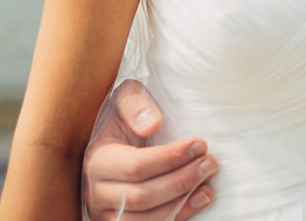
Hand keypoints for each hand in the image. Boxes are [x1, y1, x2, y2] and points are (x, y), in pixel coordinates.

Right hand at [81, 79, 217, 220]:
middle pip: (141, 197)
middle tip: (210, 164)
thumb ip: (135, 104)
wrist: (113, 139)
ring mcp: (104, 213)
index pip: (135, 167)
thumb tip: (152, 125)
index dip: (170, 158)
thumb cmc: (125, 117)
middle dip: (181, 182)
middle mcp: (95, 192)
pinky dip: (173, 219)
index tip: (200, 144)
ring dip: (180, 206)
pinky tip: (195, 204)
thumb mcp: (125, 97)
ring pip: (142, 220)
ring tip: (208, 189)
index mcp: (97, 159)